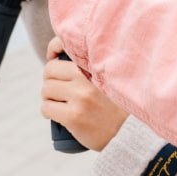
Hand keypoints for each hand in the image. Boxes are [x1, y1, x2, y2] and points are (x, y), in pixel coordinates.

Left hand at [41, 37, 126, 151]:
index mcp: (95, 64)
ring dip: (50, 98)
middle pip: (49, 71)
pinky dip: (49, 112)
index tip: (53, 56)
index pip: (64, 43)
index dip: (53, 48)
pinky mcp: (74, 116)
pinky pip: (46, 108)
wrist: (130, 132)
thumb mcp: (110, 77)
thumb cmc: (118, 105)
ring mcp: (80, 97)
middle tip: (61, 90)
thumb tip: (60, 59)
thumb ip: (92, 66)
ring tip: (63, 104)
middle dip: (51, 80)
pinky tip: (60, 115)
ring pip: (46, 90)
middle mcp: (86, 78)